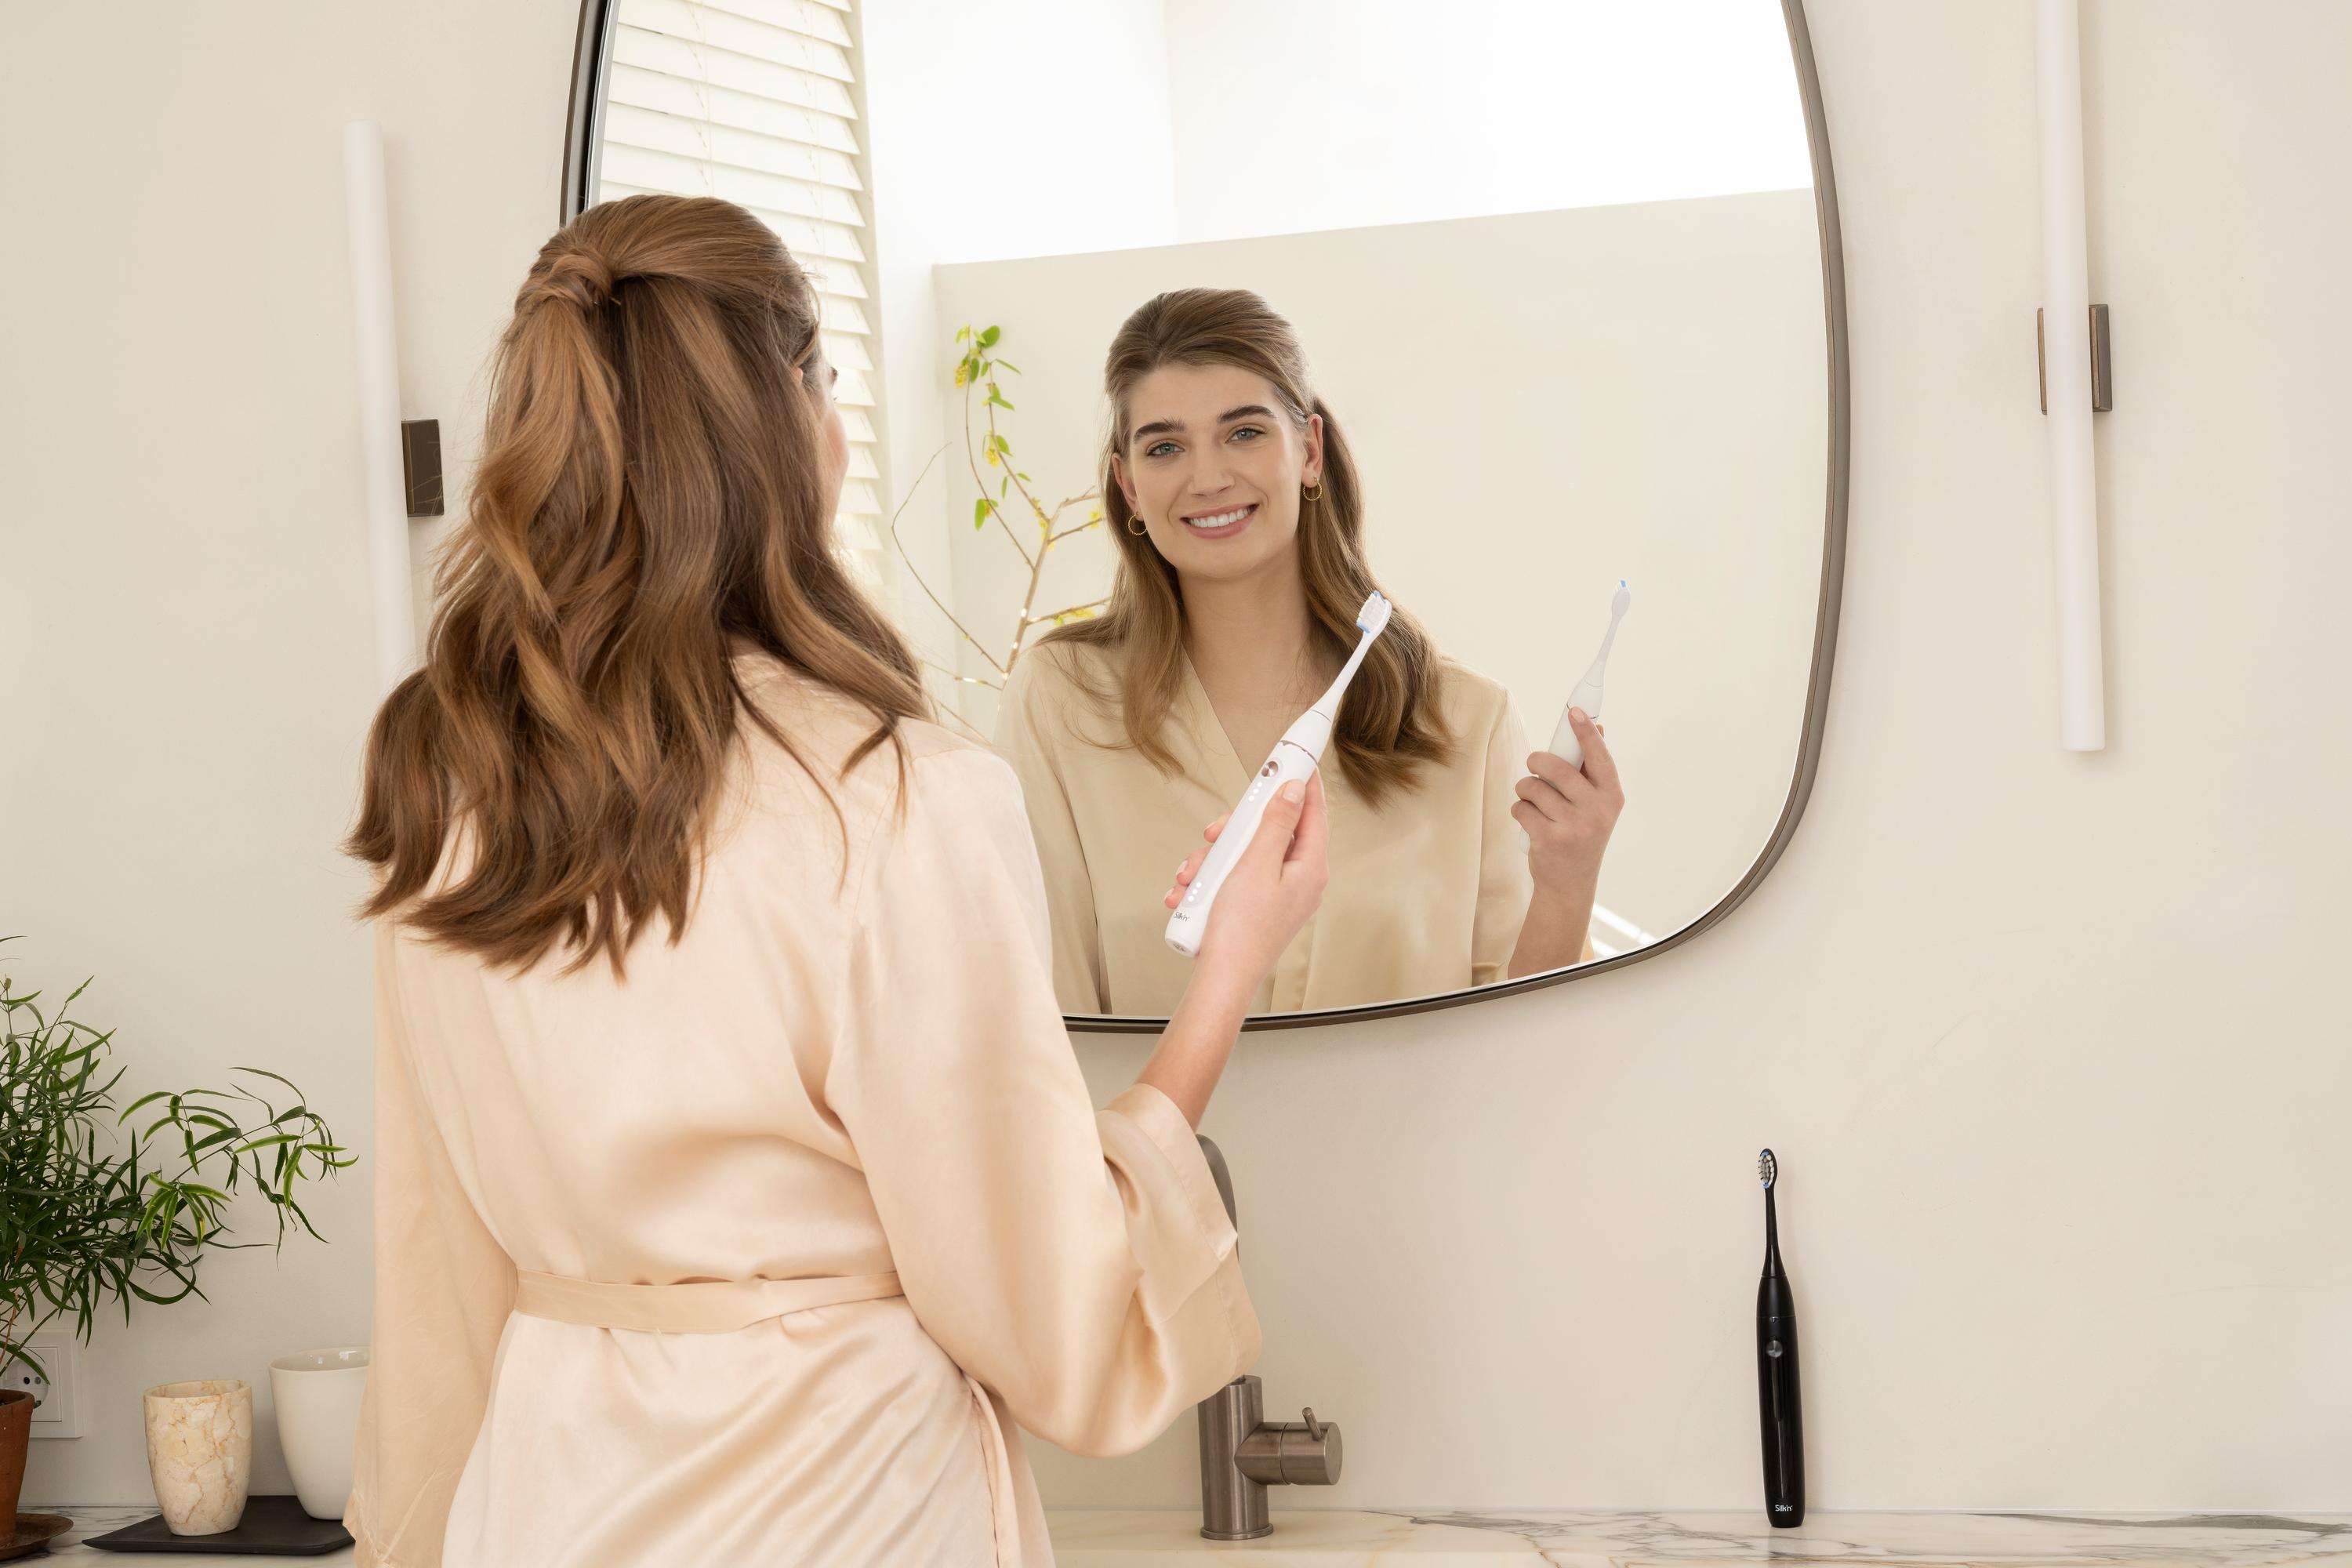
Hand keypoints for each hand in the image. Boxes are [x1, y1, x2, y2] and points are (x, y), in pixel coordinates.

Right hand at [1165, 771, 1328, 995]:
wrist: (1222, 980)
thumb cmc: (1242, 930)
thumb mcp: (1256, 864)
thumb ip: (1276, 823)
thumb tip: (1295, 789)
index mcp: (1310, 868)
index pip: (1313, 812)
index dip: (1302, 782)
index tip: (1294, 758)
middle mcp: (1299, 880)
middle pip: (1270, 832)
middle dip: (1233, 833)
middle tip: (1213, 835)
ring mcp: (1278, 895)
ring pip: (1244, 855)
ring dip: (1212, 861)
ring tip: (1190, 878)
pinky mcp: (1256, 907)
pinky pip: (1233, 879)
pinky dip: (1209, 882)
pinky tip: (1187, 894)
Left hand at [1515, 710, 1622, 909]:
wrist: (1570, 883)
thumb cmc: (1581, 833)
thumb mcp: (1596, 805)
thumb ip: (1593, 770)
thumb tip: (1596, 728)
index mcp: (1612, 797)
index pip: (1599, 757)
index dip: (1585, 733)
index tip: (1574, 711)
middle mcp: (1597, 811)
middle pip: (1556, 767)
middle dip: (1537, 761)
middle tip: (1534, 766)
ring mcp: (1574, 826)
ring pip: (1533, 786)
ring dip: (1525, 789)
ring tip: (1532, 800)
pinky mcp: (1549, 839)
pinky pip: (1520, 807)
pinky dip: (1519, 810)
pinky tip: (1529, 821)